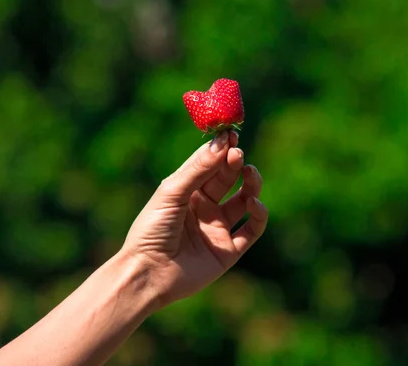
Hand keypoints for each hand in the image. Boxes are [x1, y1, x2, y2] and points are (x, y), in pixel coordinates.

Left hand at [121, 130, 266, 308]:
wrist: (148, 272)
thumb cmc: (152, 230)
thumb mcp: (172, 192)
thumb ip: (199, 168)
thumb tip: (223, 141)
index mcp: (187, 192)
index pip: (209, 165)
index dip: (221, 150)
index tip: (232, 135)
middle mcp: (204, 208)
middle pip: (228, 180)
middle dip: (235, 163)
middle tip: (238, 153)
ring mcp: (217, 229)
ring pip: (244, 201)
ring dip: (251, 185)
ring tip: (250, 174)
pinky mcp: (228, 251)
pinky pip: (252, 230)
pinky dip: (259, 215)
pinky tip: (253, 203)